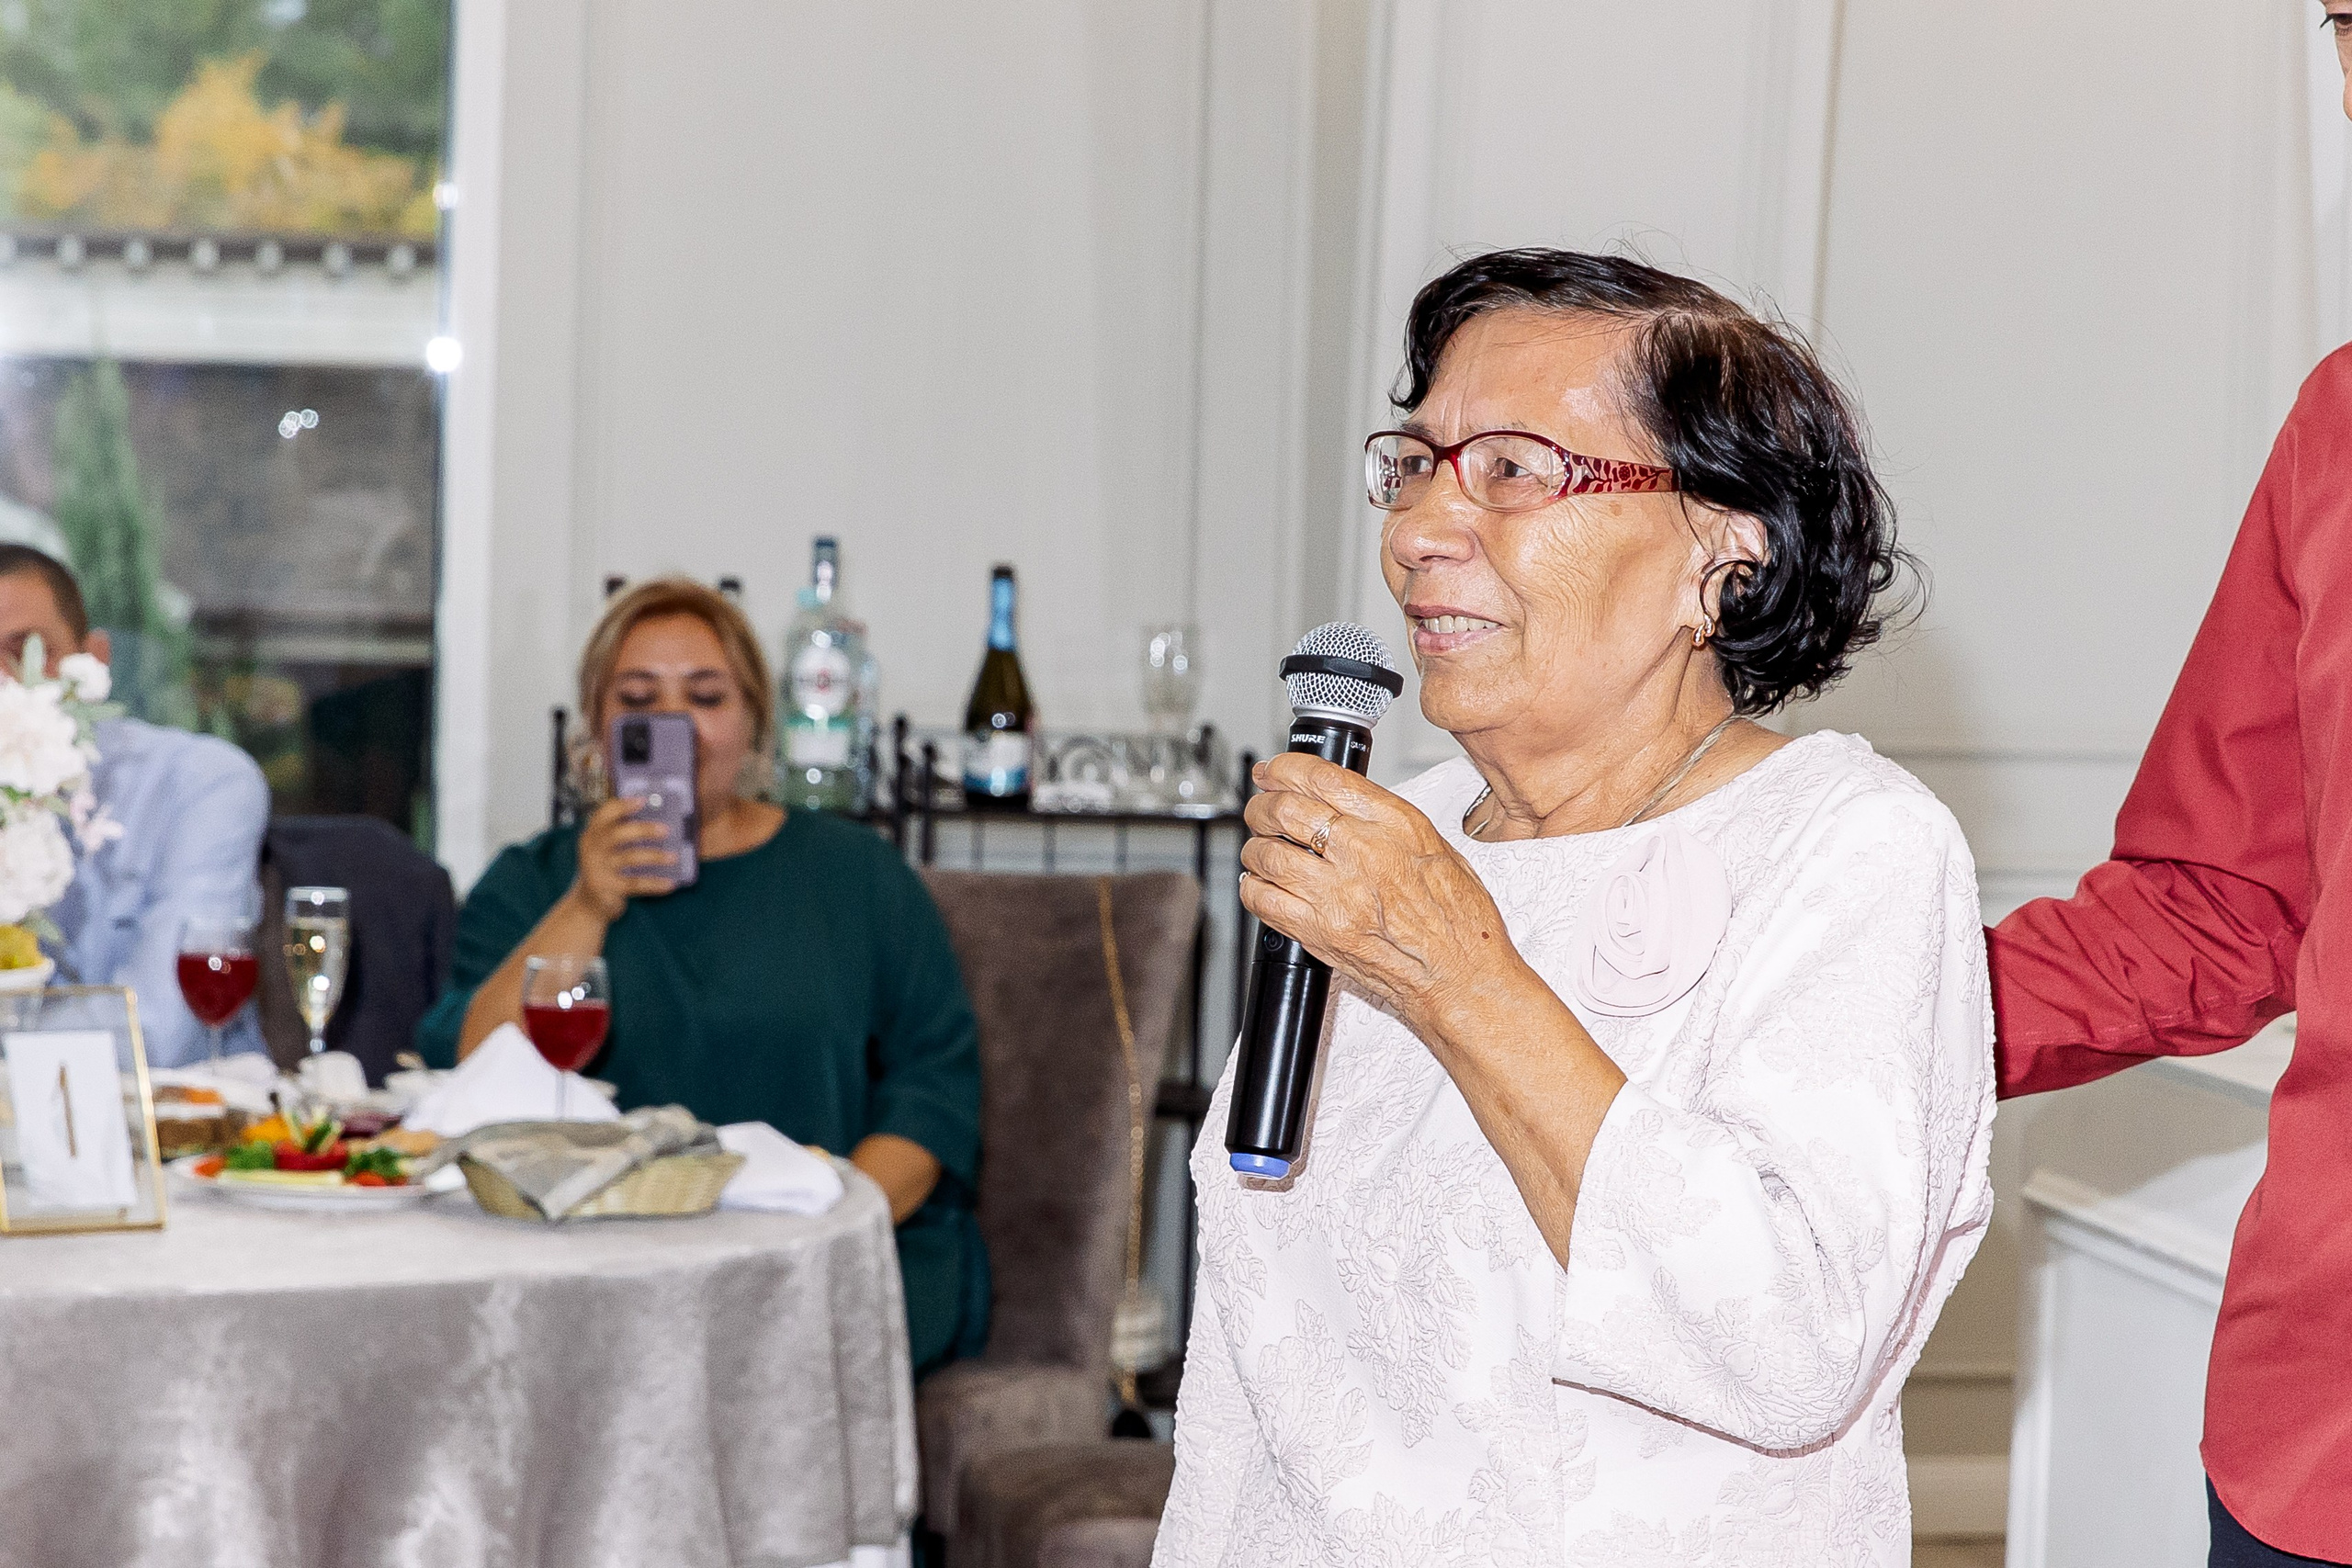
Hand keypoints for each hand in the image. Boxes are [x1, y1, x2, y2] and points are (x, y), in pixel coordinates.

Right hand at [567, 795, 679, 922]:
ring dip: (655, 856)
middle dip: (644, 830)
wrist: (586, 905)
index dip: (622, 806)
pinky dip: (655, 884)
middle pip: (618, 834)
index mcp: (591, 836)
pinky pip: (636, 884)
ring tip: (674, 858)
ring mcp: (598, 870)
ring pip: (630, 858)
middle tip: (666, 830)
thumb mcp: (604, 851)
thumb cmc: (604, 871)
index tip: (643, 800)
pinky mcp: (606, 889)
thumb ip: (621, 835)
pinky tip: (670, 883)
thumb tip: (658, 821)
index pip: (603, 814)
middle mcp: (592, 850)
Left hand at [1239, 754, 1521, 1038]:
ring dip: (1255, 847)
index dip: (1285, 768)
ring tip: (1261, 849)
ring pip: (1267, 854)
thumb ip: (1387, 822)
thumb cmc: (1460, 921)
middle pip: (1285, 810)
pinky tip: (1262, 884)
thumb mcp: (1437, 849)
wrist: (1461, 977)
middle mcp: (1363, 853)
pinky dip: (1253, 887)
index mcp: (1395, 825)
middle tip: (1261, 809)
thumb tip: (1345, 803)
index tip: (1273, 771)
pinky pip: (1263, 900)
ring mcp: (1336, 894)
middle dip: (1262, 805)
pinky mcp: (1318, 932)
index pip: (1323, 778)